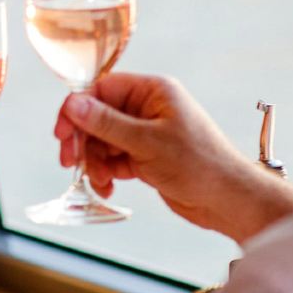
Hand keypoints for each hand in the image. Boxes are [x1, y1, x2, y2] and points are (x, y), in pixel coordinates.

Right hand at [55, 72, 292, 242]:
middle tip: (70, 160)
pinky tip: (108, 187)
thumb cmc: (201, 165)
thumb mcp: (147, 142)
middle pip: (98, 117)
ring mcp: (147, 134)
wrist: (229, 201)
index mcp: (153, 92)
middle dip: (83, 140)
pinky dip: (106, 172)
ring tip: (100, 180)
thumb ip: (106, 123)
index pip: (102, 90)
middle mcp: (148, 109)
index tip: (62, 132)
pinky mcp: (146, 157)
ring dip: (94, 161)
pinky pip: (114, 159)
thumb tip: (73, 104)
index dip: (77, 109)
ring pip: (103, 141)